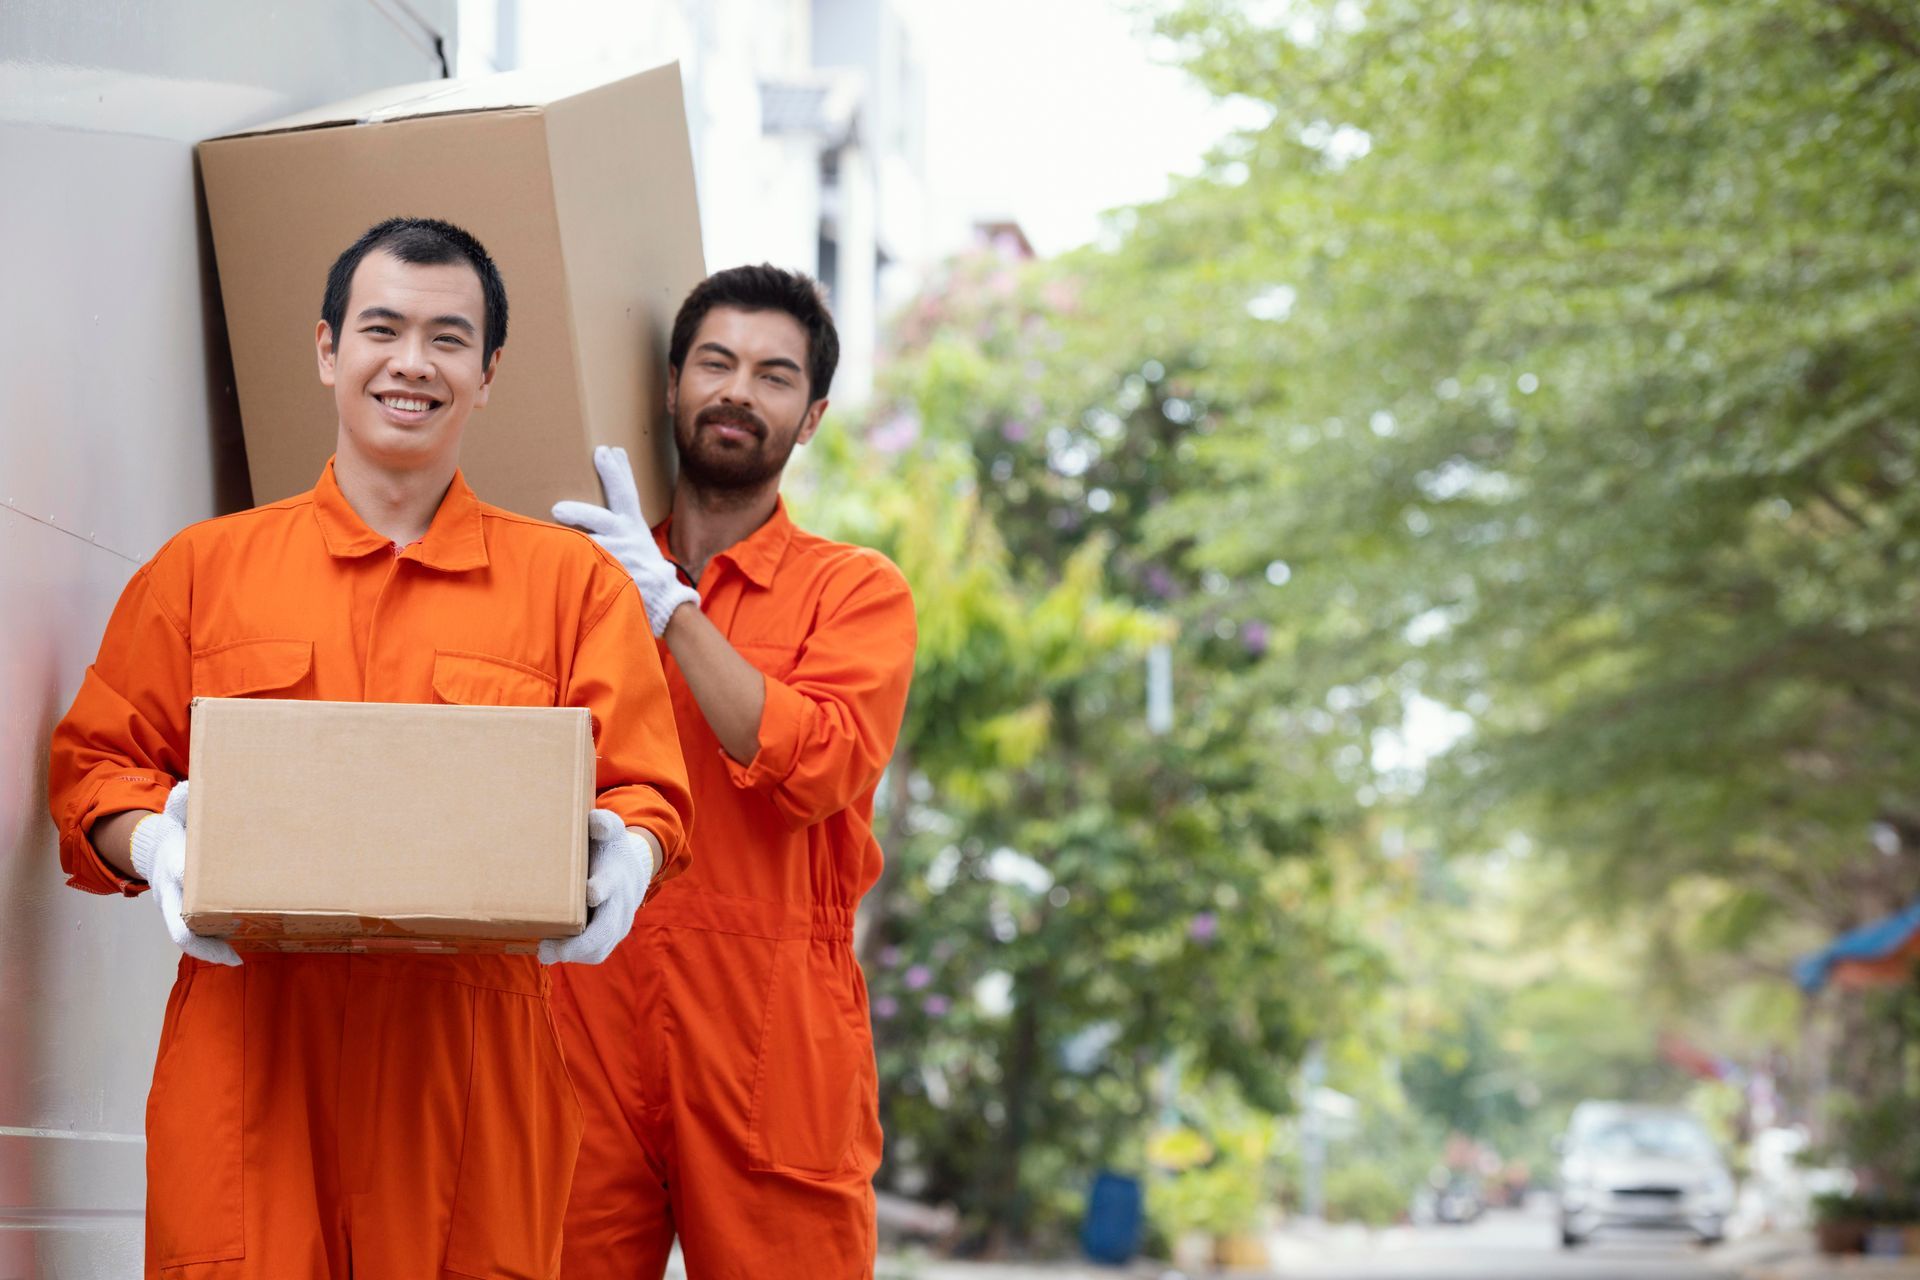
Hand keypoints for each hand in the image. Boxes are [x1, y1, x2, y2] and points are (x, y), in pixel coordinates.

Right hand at [129, 781, 240, 965]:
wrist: (154, 850)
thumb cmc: (176, 830)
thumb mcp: (177, 813)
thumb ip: (182, 802)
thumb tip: (189, 788)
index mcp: (171, 863)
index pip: (178, 873)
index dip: (188, 878)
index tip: (203, 886)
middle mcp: (169, 892)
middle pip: (177, 926)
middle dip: (202, 941)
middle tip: (230, 954)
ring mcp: (173, 908)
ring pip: (185, 937)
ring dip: (210, 950)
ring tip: (236, 957)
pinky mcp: (181, 916)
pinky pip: (193, 936)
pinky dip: (212, 946)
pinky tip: (237, 951)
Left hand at [539, 809, 655, 965]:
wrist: (632, 868)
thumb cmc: (608, 847)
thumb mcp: (609, 829)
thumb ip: (603, 824)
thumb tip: (594, 824)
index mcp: (616, 874)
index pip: (610, 884)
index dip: (600, 889)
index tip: (587, 893)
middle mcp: (621, 903)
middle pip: (606, 929)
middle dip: (579, 943)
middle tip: (547, 948)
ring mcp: (619, 922)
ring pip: (601, 948)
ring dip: (574, 954)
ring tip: (545, 951)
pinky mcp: (612, 936)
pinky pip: (597, 953)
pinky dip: (577, 956)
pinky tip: (554, 952)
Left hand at [552, 445, 699, 636]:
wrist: (665, 601)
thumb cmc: (646, 567)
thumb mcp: (639, 538)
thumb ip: (621, 520)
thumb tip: (607, 496)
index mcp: (633, 524)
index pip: (626, 492)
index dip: (618, 471)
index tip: (608, 450)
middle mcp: (628, 537)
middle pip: (603, 517)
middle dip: (581, 511)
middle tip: (559, 507)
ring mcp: (621, 558)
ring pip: (593, 545)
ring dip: (574, 539)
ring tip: (555, 525)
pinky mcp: (614, 578)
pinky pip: (590, 568)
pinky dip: (576, 564)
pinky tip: (558, 564)